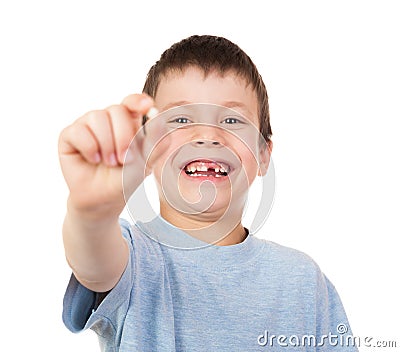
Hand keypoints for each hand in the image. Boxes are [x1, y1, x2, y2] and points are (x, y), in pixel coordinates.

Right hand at [58, 93, 154, 218]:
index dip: (138, 101)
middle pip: (117, 110)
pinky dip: (89, 148)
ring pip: (97, 117)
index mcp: (128, 122)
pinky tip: (92, 160)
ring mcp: (88, 125)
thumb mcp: (145, 163)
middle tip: (124, 159)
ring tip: (109, 162)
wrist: (103, 200)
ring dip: (106, 144)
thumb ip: (155, 141)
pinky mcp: (70, 135)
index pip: (132, 102)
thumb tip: (158, 117)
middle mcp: (107, 119)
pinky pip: (79, 131)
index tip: (147, 106)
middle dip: (123, 136)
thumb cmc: (124, 179)